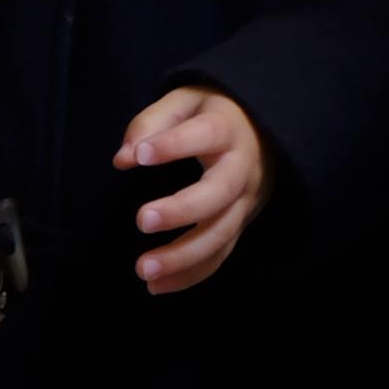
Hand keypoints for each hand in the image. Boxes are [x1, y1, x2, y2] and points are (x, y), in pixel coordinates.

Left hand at [117, 86, 271, 292]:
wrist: (263, 134)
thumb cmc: (212, 115)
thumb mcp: (186, 101)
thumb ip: (152, 122)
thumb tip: (124, 159)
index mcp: (228, 129)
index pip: (205, 134)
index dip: (174, 146)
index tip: (140, 156)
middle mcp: (242, 168)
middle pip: (219, 193)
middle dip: (181, 211)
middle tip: (141, 219)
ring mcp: (245, 202)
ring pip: (221, 233)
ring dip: (183, 257)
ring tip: (143, 269)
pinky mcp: (239, 226)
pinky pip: (220, 256)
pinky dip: (190, 275)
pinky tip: (157, 286)